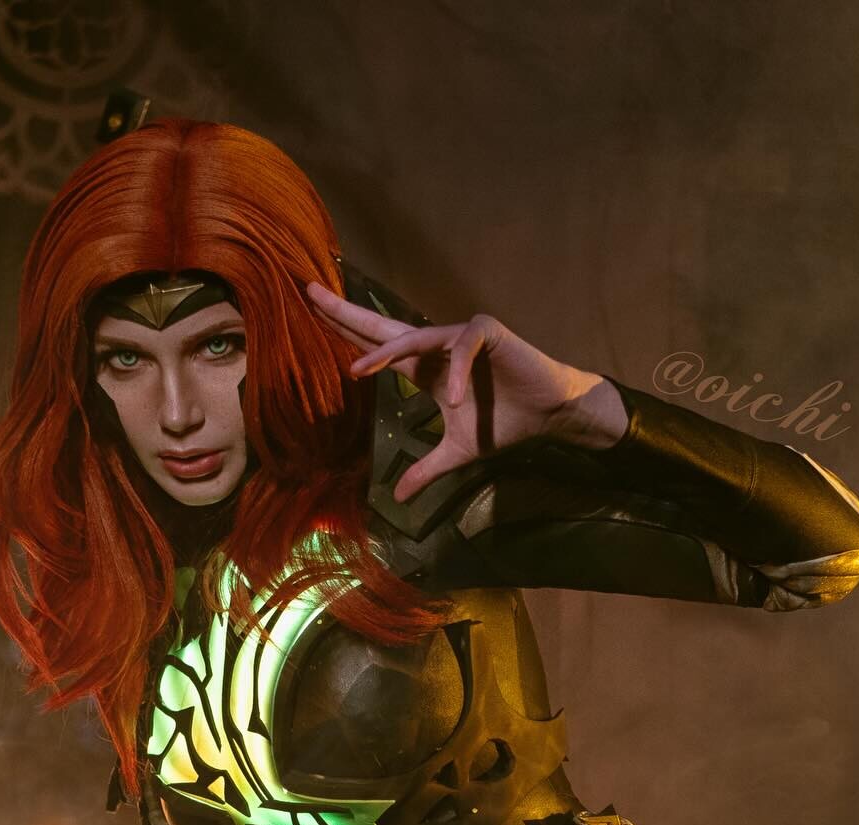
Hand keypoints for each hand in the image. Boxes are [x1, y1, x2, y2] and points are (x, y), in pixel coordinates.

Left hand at [306, 280, 627, 500]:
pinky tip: (456, 399)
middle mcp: (437, 345)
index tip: (310, 314)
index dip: (345, 331)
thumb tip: (398, 498)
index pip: (377, 345)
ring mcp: (461, 336)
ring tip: (358, 372)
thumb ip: (426, 470)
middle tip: (309, 292)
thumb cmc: (504, 423)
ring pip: (417, 336)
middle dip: (345, 311)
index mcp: (425, 366)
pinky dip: (459, 372)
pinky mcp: (489, 333)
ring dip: (386, 353)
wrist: (549, 415)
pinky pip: (466, 347)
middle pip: (383, 326)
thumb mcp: (456, 453)